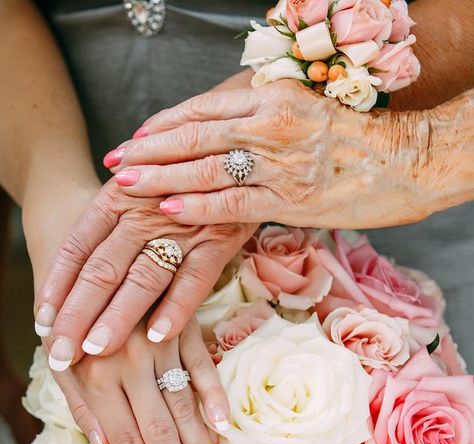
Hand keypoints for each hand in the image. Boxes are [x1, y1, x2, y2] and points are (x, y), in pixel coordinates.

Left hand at [33, 178, 255, 371]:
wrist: (236, 153)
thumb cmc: (178, 180)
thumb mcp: (137, 189)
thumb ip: (107, 221)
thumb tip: (74, 270)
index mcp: (116, 197)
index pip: (77, 247)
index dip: (58, 286)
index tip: (42, 321)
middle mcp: (143, 211)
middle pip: (103, 269)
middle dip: (78, 314)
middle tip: (61, 350)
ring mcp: (181, 226)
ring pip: (143, 277)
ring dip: (118, 316)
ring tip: (96, 350)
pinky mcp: (217, 239)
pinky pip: (194, 278)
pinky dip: (176, 308)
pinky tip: (156, 336)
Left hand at [49, 317, 227, 443]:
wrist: (90, 251)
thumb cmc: (71, 319)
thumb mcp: (64, 364)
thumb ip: (85, 408)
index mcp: (96, 377)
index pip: (129, 442)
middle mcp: (129, 363)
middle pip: (161, 433)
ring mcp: (161, 343)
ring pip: (186, 407)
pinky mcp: (184, 325)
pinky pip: (204, 365)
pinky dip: (215, 395)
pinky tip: (227, 427)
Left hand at [107, 80, 436, 228]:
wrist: (410, 160)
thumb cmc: (361, 138)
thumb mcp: (309, 110)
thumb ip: (267, 118)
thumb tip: (232, 131)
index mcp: (274, 95)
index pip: (203, 108)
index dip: (164, 124)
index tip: (135, 137)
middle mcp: (270, 123)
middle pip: (194, 135)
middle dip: (148, 150)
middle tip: (116, 163)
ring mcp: (279, 163)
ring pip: (204, 168)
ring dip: (160, 176)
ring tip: (127, 184)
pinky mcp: (290, 200)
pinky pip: (231, 202)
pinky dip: (196, 204)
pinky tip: (168, 206)